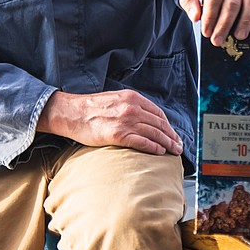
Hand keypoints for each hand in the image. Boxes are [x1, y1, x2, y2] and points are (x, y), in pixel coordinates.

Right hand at [37, 89, 182, 155]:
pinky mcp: (119, 135)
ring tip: (174, 151)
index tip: (173, 134)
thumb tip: (142, 117)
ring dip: (167, 143)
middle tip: (179, 145)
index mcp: (132, 98)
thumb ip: (129, 105)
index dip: (168, 125)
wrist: (71, 113)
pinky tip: (160, 152)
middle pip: (159, 123)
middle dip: (172, 136)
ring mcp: (126, 121)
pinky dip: (154, 147)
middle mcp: (132, 108)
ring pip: (154, 133)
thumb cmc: (90, 108)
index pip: (157, 113)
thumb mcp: (114, 99)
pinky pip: (142, 142)